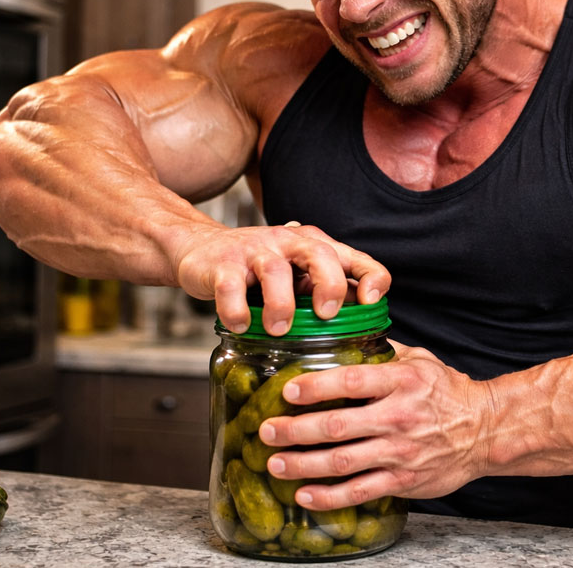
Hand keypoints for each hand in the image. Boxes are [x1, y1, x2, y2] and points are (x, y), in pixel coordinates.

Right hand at [171, 221, 389, 333]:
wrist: (201, 249)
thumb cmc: (258, 269)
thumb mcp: (298, 274)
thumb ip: (325, 290)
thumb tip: (361, 321)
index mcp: (315, 246)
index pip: (356, 257)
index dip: (371, 277)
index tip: (370, 303)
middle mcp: (288, 242)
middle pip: (320, 254)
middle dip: (328, 285)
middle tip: (326, 315)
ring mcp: (255, 251)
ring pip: (275, 270)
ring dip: (280, 304)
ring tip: (278, 330)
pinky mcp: (222, 264)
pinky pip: (231, 286)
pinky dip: (237, 310)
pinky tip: (241, 326)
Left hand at [258, 342, 493, 509]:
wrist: (485, 430)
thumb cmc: (448, 393)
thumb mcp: (420, 361)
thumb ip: (383, 352)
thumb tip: (345, 337)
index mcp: (401, 381)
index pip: (351, 382)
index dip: (316, 387)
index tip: (288, 390)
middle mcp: (398, 417)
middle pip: (338, 426)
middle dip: (295, 430)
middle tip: (266, 431)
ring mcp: (400, 452)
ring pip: (343, 462)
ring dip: (303, 464)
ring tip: (275, 463)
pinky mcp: (403, 481)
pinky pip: (359, 492)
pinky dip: (329, 497)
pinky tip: (304, 495)